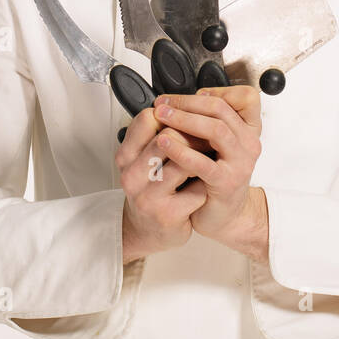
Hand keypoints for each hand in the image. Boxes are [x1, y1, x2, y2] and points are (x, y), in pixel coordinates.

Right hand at [114, 105, 209, 263]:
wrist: (147, 231)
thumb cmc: (151, 191)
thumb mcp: (143, 160)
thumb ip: (156, 135)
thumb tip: (186, 107)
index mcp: (125, 156)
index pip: (147, 119)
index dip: (174, 114)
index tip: (191, 116)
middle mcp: (131, 175)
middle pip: (168, 137)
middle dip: (195, 134)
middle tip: (212, 134)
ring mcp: (148, 197)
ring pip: (184, 163)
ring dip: (204, 158)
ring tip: (213, 156)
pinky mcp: (167, 215)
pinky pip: (196, 191)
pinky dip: (206, 186)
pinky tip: (206, 186)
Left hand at [150, 86, 264, 255]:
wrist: (223, 215)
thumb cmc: (215, 177)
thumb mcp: (216, 144)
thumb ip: (207, 122)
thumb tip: (177, 101)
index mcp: (248, 130)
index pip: (245, 97)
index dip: (218, 90)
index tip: (191, 94)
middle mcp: (249, 143)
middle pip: (221, 108)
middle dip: (188, 102)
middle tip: (163, 103)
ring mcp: (241, 163)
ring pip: (216, 129)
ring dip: (184, 120)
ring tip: (162, 117)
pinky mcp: (227, 182)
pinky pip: (204, 163)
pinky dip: (182, 151)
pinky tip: (164, 144)